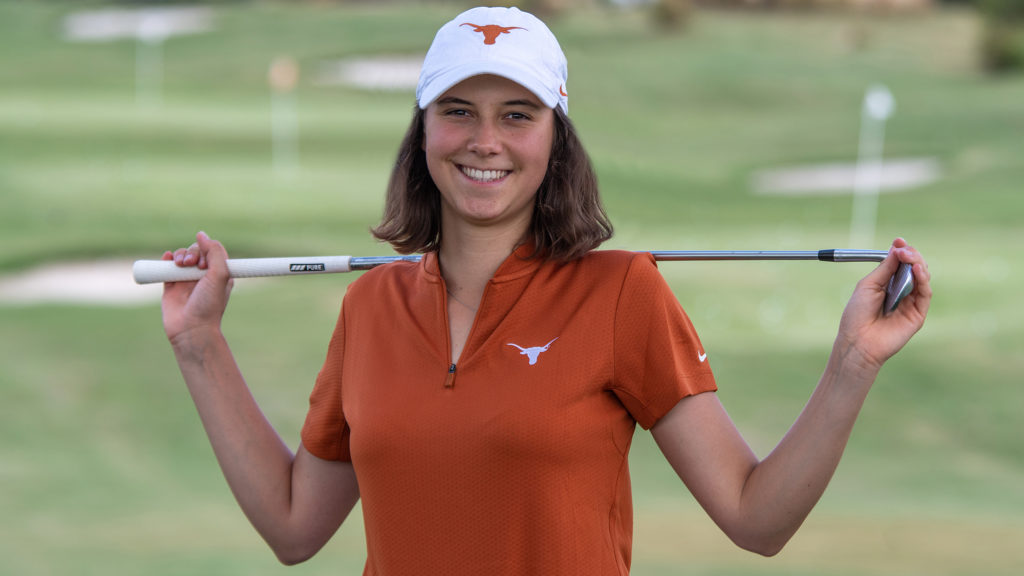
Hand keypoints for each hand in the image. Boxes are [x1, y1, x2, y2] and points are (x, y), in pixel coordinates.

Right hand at [161, 231, 233, 343]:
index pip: (212, 250)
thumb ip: (215, 252)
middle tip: (191, 265)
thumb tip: (201, 234)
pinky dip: (166, 260)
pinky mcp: (170, 286)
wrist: (191, 328)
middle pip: (195, 251)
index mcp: (219, 273)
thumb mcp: (220, 275)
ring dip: (179, 255)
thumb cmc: (209, 304)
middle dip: (192, 252)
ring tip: (180, 265)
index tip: (204, 262)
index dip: (207, 250)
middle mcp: (203, 276)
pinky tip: (168, 259)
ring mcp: (186, 281)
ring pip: (181, 257)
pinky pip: (167, 267)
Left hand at [834, 238, 931, 371]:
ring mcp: (910, 303)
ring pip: (923, 278)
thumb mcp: (868, 285)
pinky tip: (917, 270)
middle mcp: (901, 292)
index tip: (899, 241)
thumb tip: (897, 248)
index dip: (901, 251)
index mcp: (886, 284)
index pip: (900, 264)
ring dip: (918, 264)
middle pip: (914, 268)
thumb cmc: (857, 314)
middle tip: (904, 249)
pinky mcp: (918, 314)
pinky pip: (925, 294)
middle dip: (911, 255)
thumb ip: (885, 268)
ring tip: (909, 257)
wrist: (858, 341)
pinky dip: (923, 280)